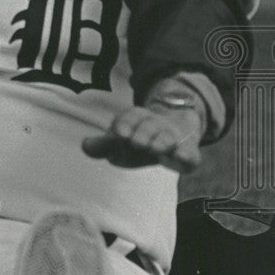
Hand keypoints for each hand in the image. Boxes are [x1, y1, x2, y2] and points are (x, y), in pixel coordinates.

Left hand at [82, 89, 205, 173]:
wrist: (175, 130)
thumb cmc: (140, 140)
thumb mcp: (121, 143)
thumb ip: (103, 146)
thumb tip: (85, 146)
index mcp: (138, 119)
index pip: (131, 117)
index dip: (125, 124)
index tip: (119, 134)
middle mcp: (156, 125)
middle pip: (149, 126)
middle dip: (143, 133)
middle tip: (136, 143)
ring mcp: (174, 138)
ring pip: (168, 137)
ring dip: (161, 141)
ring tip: (154, 148)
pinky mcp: (189, 152)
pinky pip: (190, 153)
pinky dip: (186, 155)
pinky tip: (179, 157)